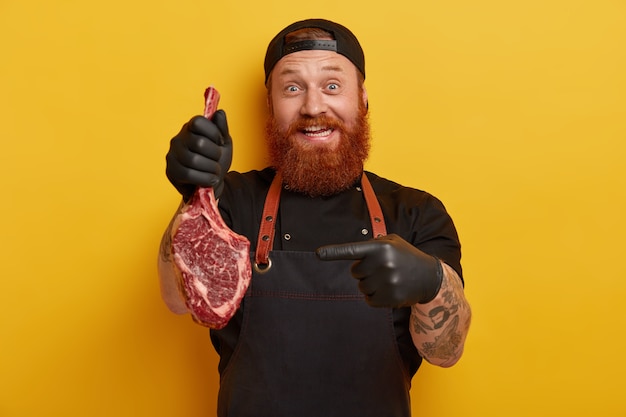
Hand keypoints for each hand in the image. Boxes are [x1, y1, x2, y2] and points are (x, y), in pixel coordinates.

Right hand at [165, 111, 232, 200]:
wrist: (211, 185)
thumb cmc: (216, 162)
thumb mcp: (224, 144)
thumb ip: (222, 129)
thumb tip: (220, 112)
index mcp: (190, 128)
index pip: (198, 122)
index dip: (214, 133)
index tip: (220, 142)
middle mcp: (178, 139)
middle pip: (199, 142)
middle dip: (215, 154)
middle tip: (217, 161)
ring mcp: (172, 156)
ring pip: (194, 160)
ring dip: (212, 169)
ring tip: (215, 172)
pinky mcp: (171, 172)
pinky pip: (188, 174)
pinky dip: (205, 179)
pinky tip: (210, 180)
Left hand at [316, 234, 442, 306]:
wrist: (429, 276)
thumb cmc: (405, 256)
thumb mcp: (392, 242)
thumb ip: (372, 245)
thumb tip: (352, 254)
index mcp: (381, 247)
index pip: (353, 250)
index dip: (334, 252)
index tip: (318, 254)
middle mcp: (383, 263)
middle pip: (355, 272)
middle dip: (365, 271)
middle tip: (382, 268)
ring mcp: (387, 282)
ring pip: (361, 287)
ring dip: (370, 284)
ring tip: (388, 279)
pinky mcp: (390, 298)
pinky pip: (369, 300)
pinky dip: (375, 297)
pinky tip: (389, 290)